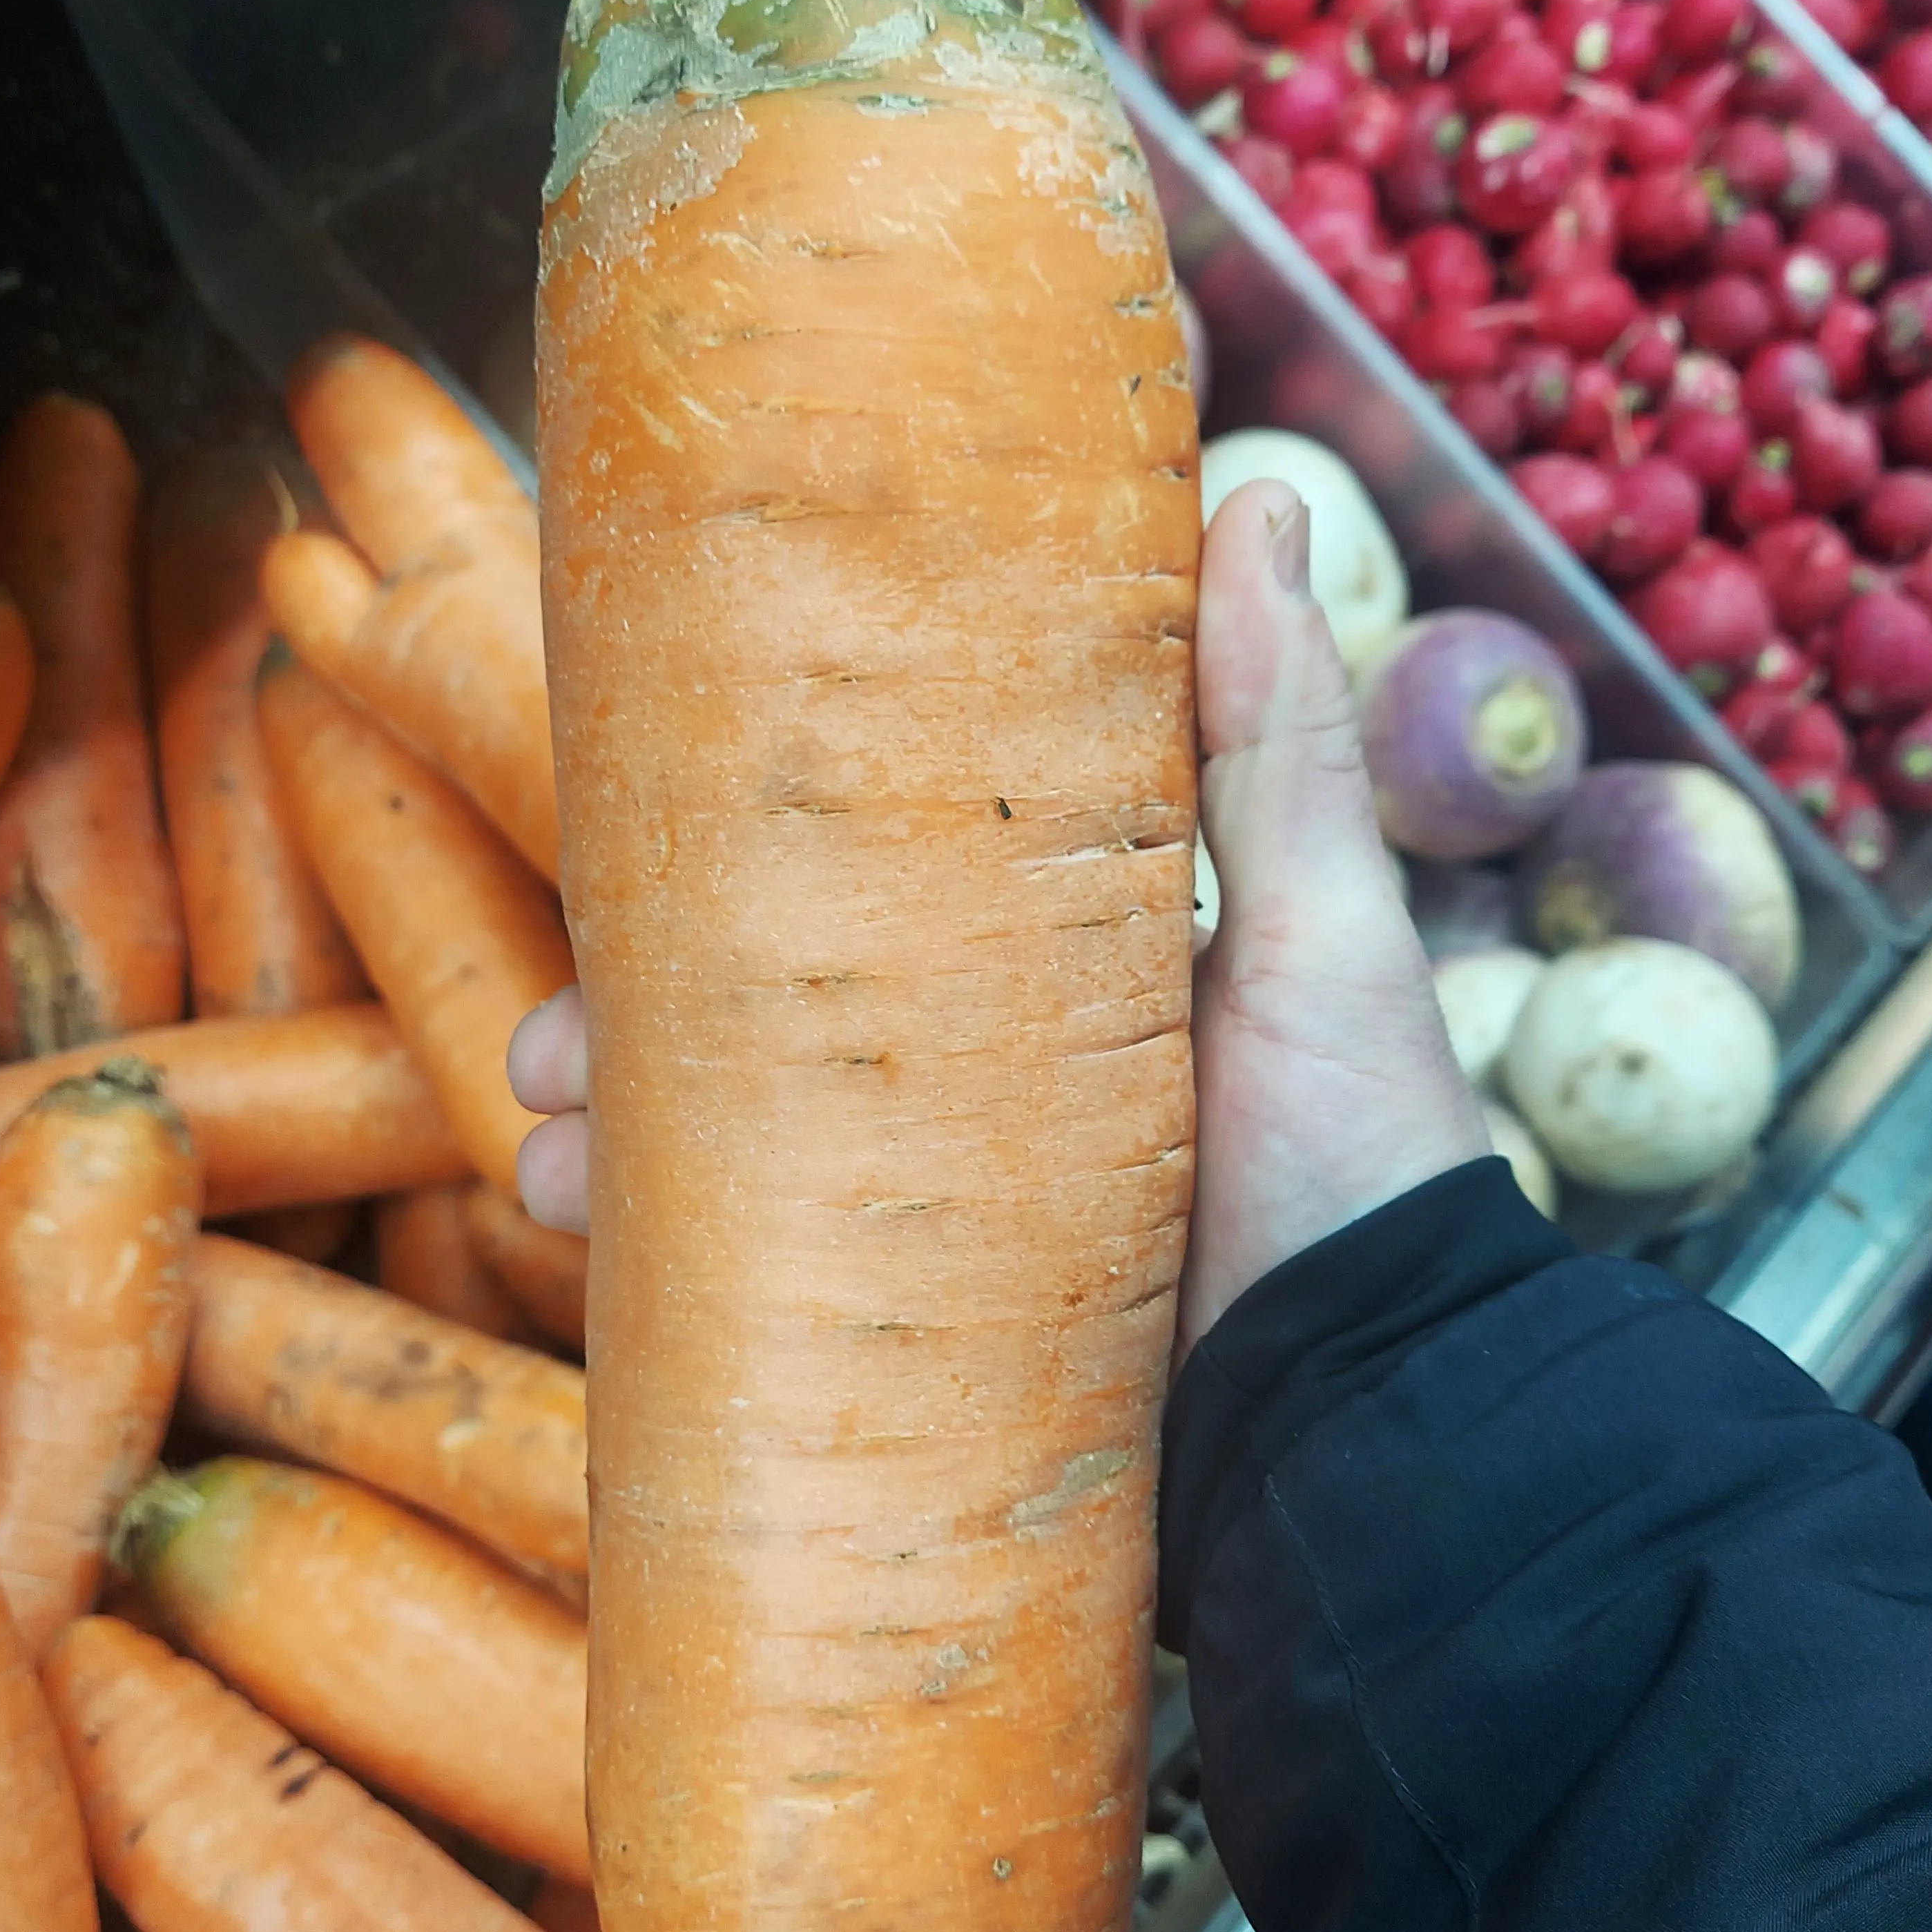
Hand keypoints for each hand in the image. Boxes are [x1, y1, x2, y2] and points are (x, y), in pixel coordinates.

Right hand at [507, 481, 1485, 1327]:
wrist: (1389, 1430)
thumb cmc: (1368, 1166)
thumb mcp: (1326, 933)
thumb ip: (1274, 739)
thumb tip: (1258, 501)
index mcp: (1059, 974)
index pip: (871, 887)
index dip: (743, 867)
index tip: (631, 837)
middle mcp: (992, 1085)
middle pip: (773, 1026)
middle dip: (638, 1025)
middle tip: (550, 1042)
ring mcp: (950, 1216)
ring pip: (746, 1158)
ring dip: (624, 1146)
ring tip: (543, 1152)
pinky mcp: (931, 1336)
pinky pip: (774, 1288)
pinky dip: (672, 1273)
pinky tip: (582, 1257)